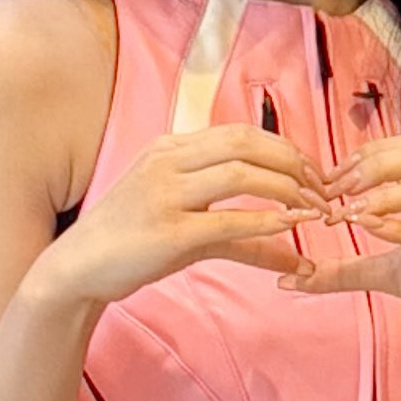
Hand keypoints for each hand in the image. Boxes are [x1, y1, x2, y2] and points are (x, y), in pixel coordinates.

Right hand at [33, 123, 321, 305]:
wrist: (77, 267)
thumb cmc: (129, 241)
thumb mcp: (179, 220)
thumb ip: (232, 226)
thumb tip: (288, 242)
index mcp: (170, 148)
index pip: (240, 133)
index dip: (284, 148)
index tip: (311, 171)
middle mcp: (168, 162)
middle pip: (247, 144)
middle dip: (293, 163)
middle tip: (322, 188)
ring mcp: (167, 195)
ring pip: (242, 175)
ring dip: (288, 190)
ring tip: (314, 210)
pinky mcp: (169, 233)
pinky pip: (228, 221)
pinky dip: (265, 223)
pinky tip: (291, 230)